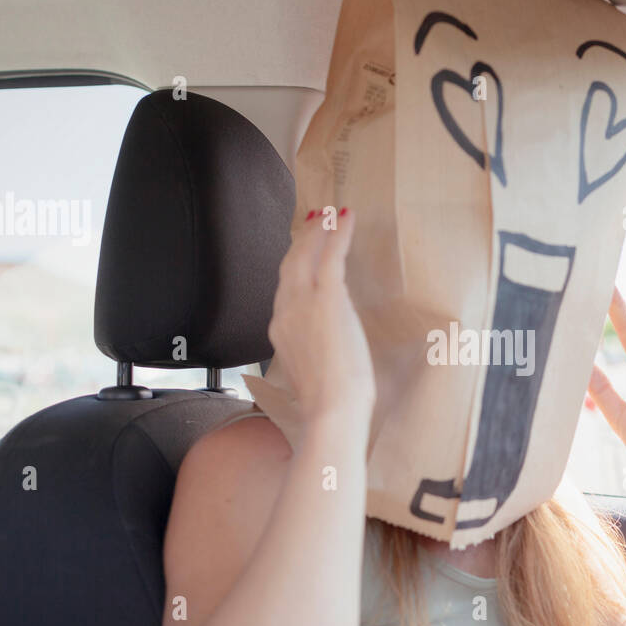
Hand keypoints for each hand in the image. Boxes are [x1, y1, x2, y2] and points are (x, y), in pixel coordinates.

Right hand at [267, 207, 374, 423]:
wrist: (330, 410)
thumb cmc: (329, 404)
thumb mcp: (312, 374)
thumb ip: (311, 353)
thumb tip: (326, 347)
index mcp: (279, 332)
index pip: (285, 290)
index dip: (295, 266)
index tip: (304, 252)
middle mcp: (283, 312)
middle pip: (289, 265)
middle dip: (302, 241)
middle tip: (316, 221)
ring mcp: (302, 303)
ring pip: (305, 255)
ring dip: (317, 231)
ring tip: (329, 215)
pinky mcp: (326, 298)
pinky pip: (330, 255)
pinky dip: (337, 233)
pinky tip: (346, 217)